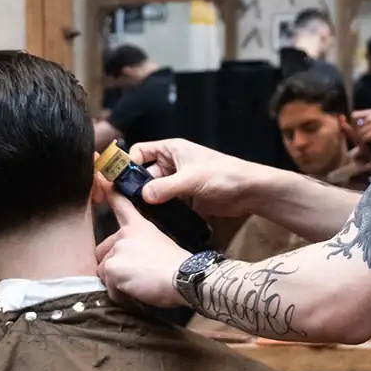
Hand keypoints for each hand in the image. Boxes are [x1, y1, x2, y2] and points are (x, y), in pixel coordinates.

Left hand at [96, 192, 187, 307]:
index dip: (111, 194)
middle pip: (103, 251)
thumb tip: (136, 264)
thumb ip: (144, 246)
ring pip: (105, 272)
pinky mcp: (112, 267)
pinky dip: (120, 295)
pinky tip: (137, 294)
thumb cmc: (179, 266)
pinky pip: (109, 288)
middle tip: (134, 276)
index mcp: (138, 227)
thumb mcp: (163, 245)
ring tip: (139, 286)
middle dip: (113, 266)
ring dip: (118, 283)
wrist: (184, 277)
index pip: (121, 205)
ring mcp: (116, 250)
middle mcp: (124, 235)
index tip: (103, 182)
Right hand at [125, 138, 265, 219]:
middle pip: (142, 174)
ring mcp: (177, 182)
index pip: (139, 152)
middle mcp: (171, 164)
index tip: (120, 182)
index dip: (128, 164)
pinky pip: (164, 203)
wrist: (250, 192)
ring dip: (146, 201)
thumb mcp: (192, 179)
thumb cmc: (225, 175)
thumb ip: (166, 187)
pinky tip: (153, 221)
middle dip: (135, 187)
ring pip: (152, 190)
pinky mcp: (184, 198)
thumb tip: (143, 195)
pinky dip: (158, 210)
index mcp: (171, 150)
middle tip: (125, 204)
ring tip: (138, 215)